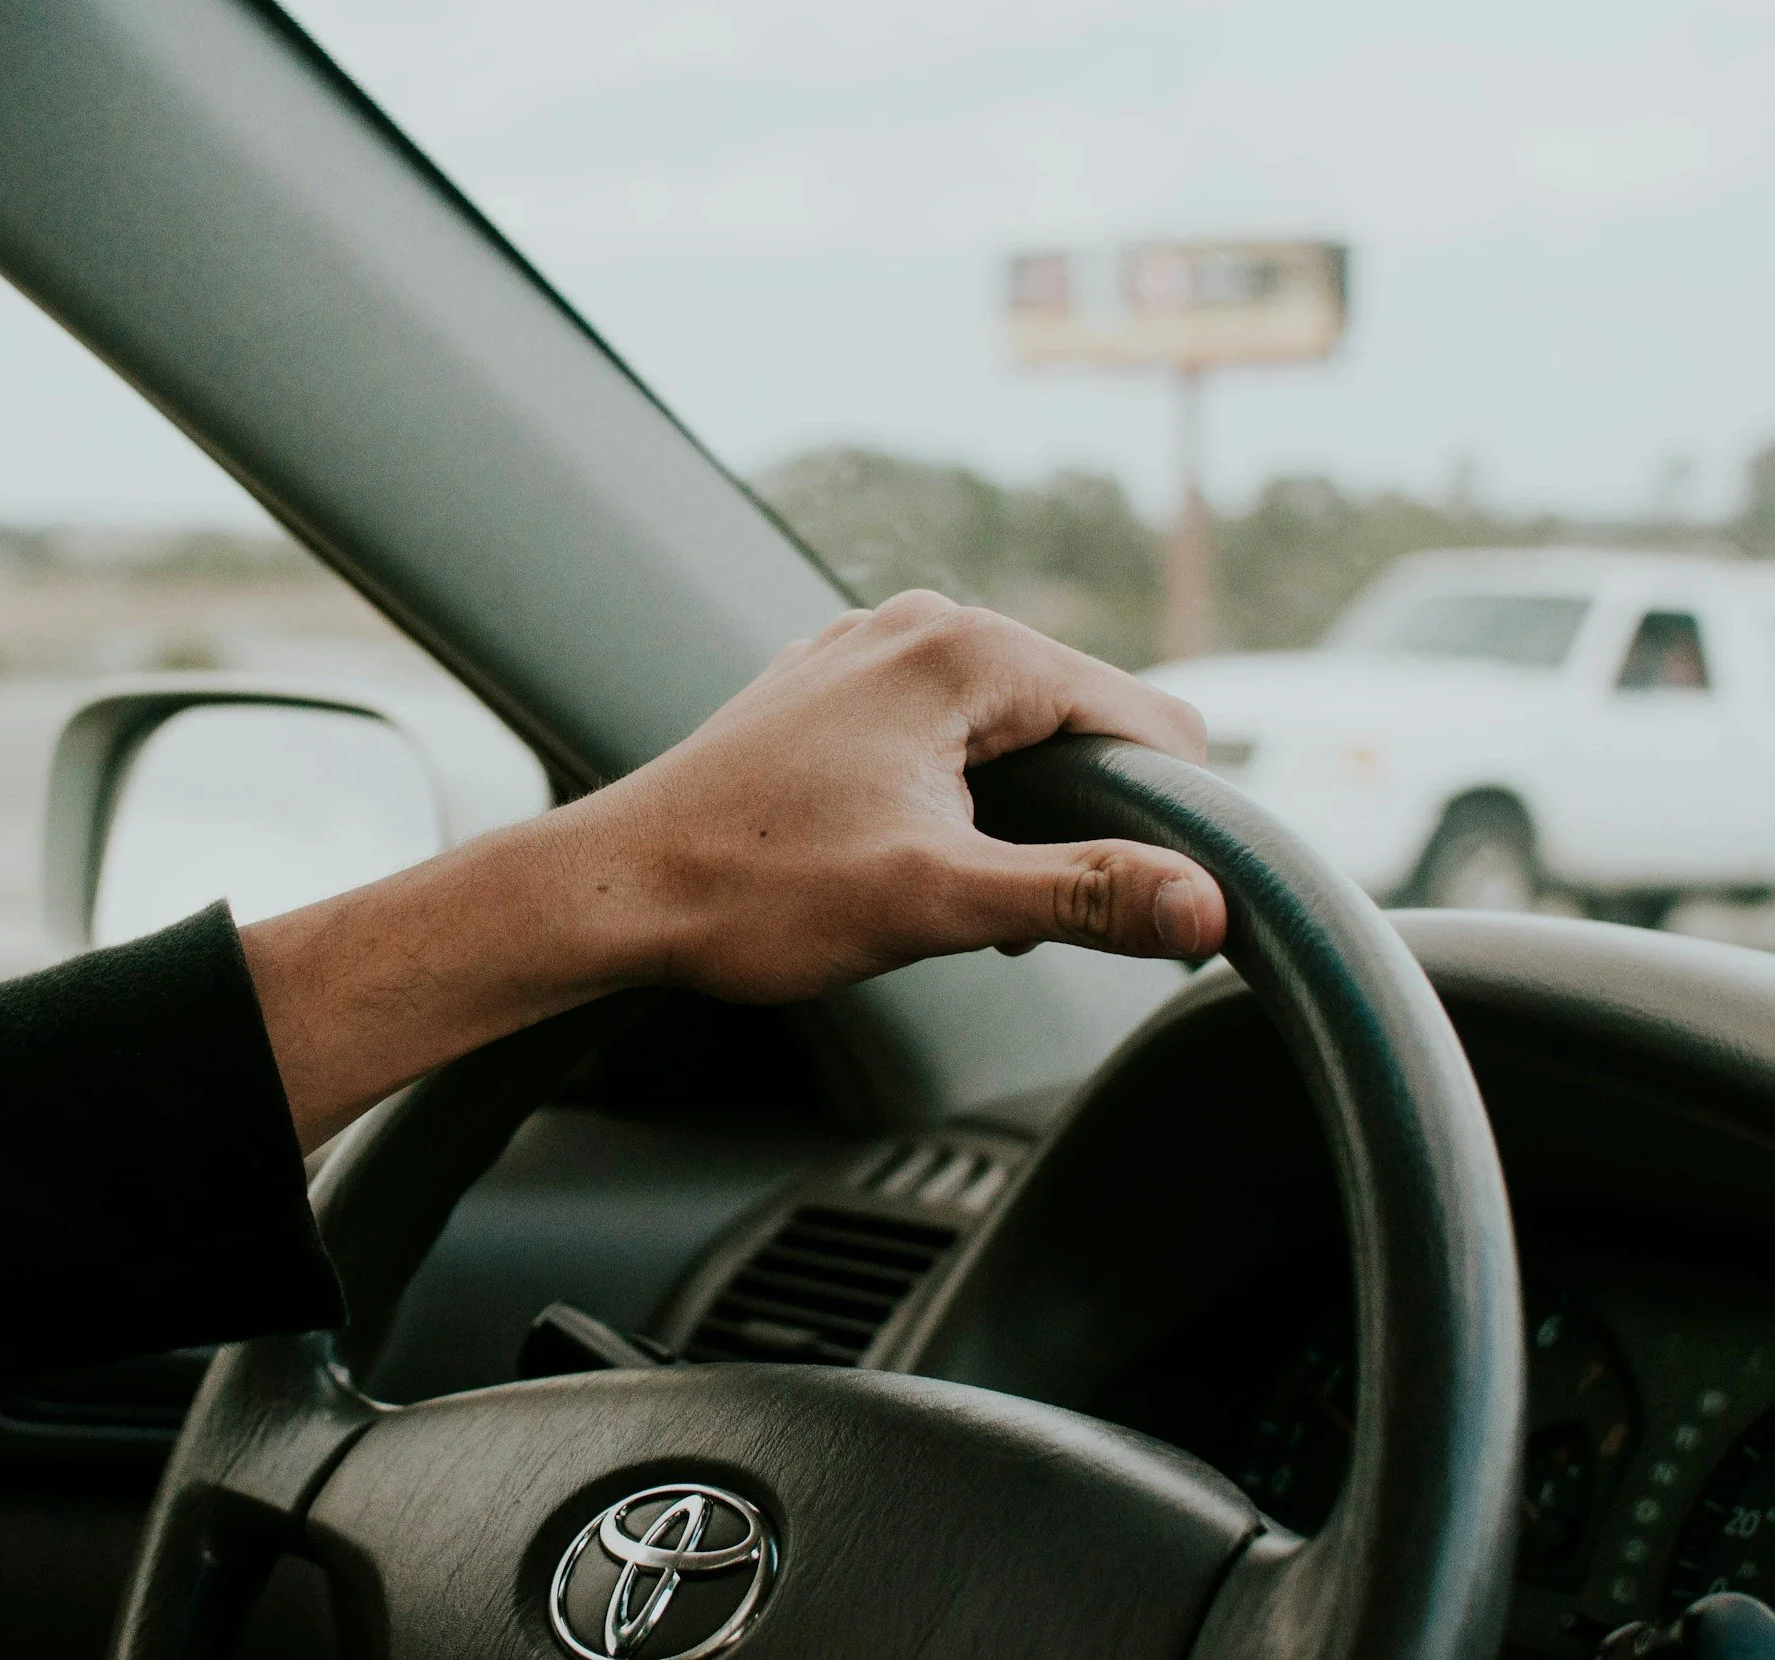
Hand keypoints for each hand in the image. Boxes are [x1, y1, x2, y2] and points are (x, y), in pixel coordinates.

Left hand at [242, 591, 1224, 1145]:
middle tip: (996, 910)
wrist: (612, 890)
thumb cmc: (754, 891)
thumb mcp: (935, 903)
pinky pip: (942, 733)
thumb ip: (1082, 896)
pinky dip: (950, 797)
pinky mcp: (832, 689)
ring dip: (1009, 818)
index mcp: (967, 649)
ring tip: (931, 886)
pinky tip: (892, 857)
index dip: (1163, 820)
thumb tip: (1211, 905)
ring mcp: (869, 650)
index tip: (1125, 903)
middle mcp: (922, 623)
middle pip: (1081, 724)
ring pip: (1011, 733)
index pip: (1151, 720)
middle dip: (1072, 822)